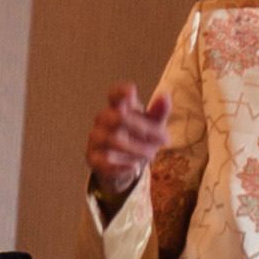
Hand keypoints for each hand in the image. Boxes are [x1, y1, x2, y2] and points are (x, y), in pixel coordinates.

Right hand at [85, 81, 165, 199]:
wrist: (123, 164)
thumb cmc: (139, 138)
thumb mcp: (153, 125)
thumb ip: (159, 111)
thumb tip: (165, 96)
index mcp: (118, 107)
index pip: (114, 95)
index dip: (120, 92)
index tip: (131, 92)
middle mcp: (103, 120)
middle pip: (120, 118)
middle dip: (146, 129)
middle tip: (165, 139)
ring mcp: (96, 138)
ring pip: (113, 140)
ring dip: (137, 149)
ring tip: (152, 155)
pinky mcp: (93, 158)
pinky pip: (104, 161)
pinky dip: (121, 165)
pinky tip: (135, 167)